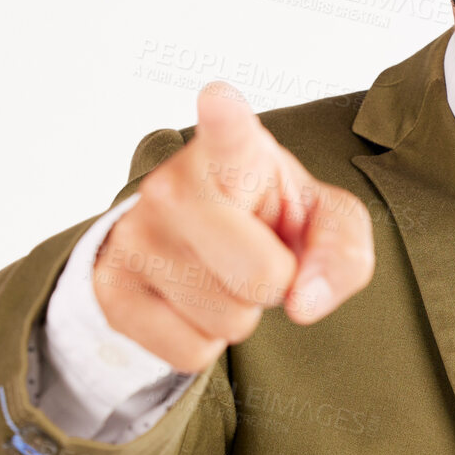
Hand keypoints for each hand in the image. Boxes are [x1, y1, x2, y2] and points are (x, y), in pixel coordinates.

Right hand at [92, 81, 376, 371]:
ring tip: (222, 270)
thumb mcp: (326, 220)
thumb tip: (303, 302)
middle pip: (262, 277)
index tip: (219, 100)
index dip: (227, 120)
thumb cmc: (270, 215)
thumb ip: (342, 251)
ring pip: (228, 320)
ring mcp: (136, 236)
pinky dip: (206, 342)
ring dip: (239, 312)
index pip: (230, 133)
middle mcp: (174, 185)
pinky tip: (193, 299)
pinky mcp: (111, 289)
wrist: (196, 240)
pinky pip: (191, 354)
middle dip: (276, 282)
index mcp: (234, 151)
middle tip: (257, 252)